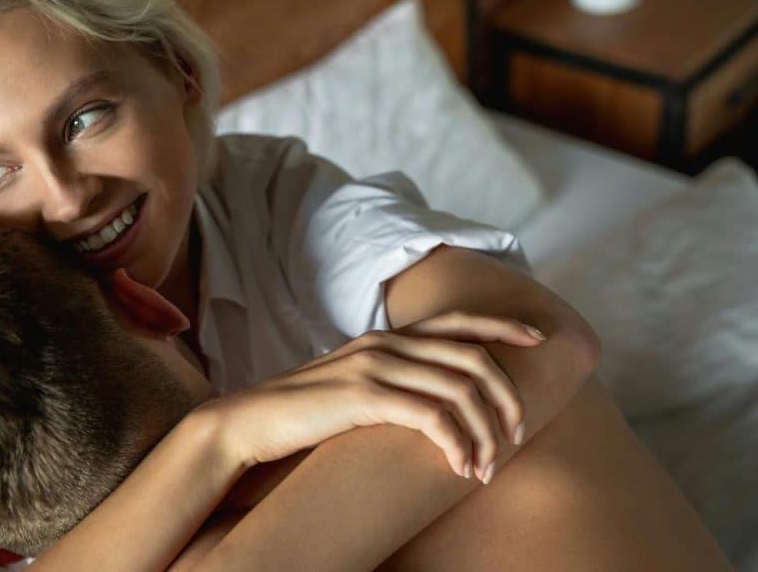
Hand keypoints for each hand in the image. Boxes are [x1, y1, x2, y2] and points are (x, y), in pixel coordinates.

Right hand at [191, 311, 544, 483]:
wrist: (249, 421)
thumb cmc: (301, 412)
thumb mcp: (351, 385)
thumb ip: (388, 379)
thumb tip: (428, 399)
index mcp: (384, 336)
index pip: (456, 320)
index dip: (502, 325)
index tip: (538, 337)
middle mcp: (385, 342)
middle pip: (471, 354)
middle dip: (506, 393)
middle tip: (516, 432)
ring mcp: (375, 366)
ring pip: (459, 388)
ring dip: (484, 431)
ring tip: (486, 466)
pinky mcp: (364, 396)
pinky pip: (432, 415)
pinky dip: (456, 443)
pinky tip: (459, 467)